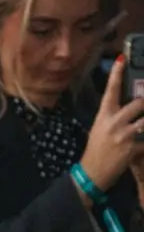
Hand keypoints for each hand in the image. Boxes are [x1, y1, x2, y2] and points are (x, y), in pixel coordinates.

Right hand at [78, 55, 143, 192]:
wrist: (92, 173)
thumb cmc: (96, 151)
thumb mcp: (100, 130)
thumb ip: (114, 118)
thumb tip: (130, 109)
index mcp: (103, 116)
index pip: (110, 91)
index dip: (116, 74)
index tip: (122, 59)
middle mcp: (113, 123)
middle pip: (138, 104)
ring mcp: (124, 135)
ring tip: (140, 124)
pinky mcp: (132, 148)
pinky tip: (139, 146)